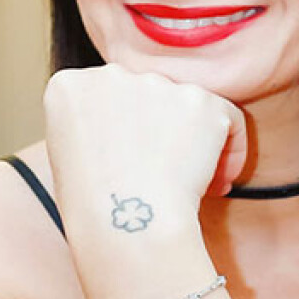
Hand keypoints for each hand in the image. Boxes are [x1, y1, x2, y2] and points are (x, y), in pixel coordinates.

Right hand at [42, 64, 247, 238]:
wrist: (127, 224)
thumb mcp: (68, 158)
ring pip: (187, 106)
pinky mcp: (201, 101)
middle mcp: (112, 74)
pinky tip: (219, 181)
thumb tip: (126, 128)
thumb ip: (93, 127)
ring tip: (191, 184)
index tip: (129, 162)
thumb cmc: (94, 209)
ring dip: (193, 141)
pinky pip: (226, 118)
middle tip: (163, 174)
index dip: (122, 130)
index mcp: (69, 87)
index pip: (105, 97)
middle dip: (160, 130)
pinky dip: (230, 148)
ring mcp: (159, 84)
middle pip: (147, 96)